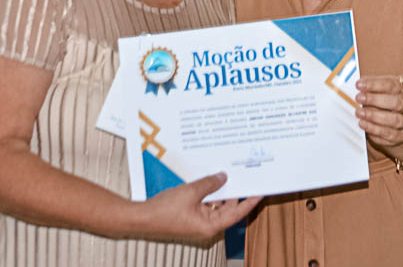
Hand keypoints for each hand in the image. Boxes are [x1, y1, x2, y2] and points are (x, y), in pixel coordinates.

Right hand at [143, 173, 259, 242]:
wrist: (141, 218)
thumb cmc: (165, 209)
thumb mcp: (191, 192)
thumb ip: (209, 184)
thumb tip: (223, 177)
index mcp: (210, 226)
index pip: (237, 213)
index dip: (250, 201)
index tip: (261, 191)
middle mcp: (206, 226)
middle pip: (228, 209)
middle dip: (235, 193)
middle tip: (246, 177)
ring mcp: (198, 222)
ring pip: (216, 206)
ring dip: (221, 192)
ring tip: (229, 175)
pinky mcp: (190, 217)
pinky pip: (205, 205)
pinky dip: (209, 194)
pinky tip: (210, 180)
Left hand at [355, 74, 402, 146]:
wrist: (397, 119)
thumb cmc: (386, 99)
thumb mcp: (381, 88)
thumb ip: (371, 86)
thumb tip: (358, 85)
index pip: (391, 84)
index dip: (374, 84)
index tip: (359, 85)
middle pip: (395, 102)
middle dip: (375, 100)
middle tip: (359, 98)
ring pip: (394, 120)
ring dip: (374, 116)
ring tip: (359, 113)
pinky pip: (390, 134)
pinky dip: (375, 130)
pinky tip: (363, 124)